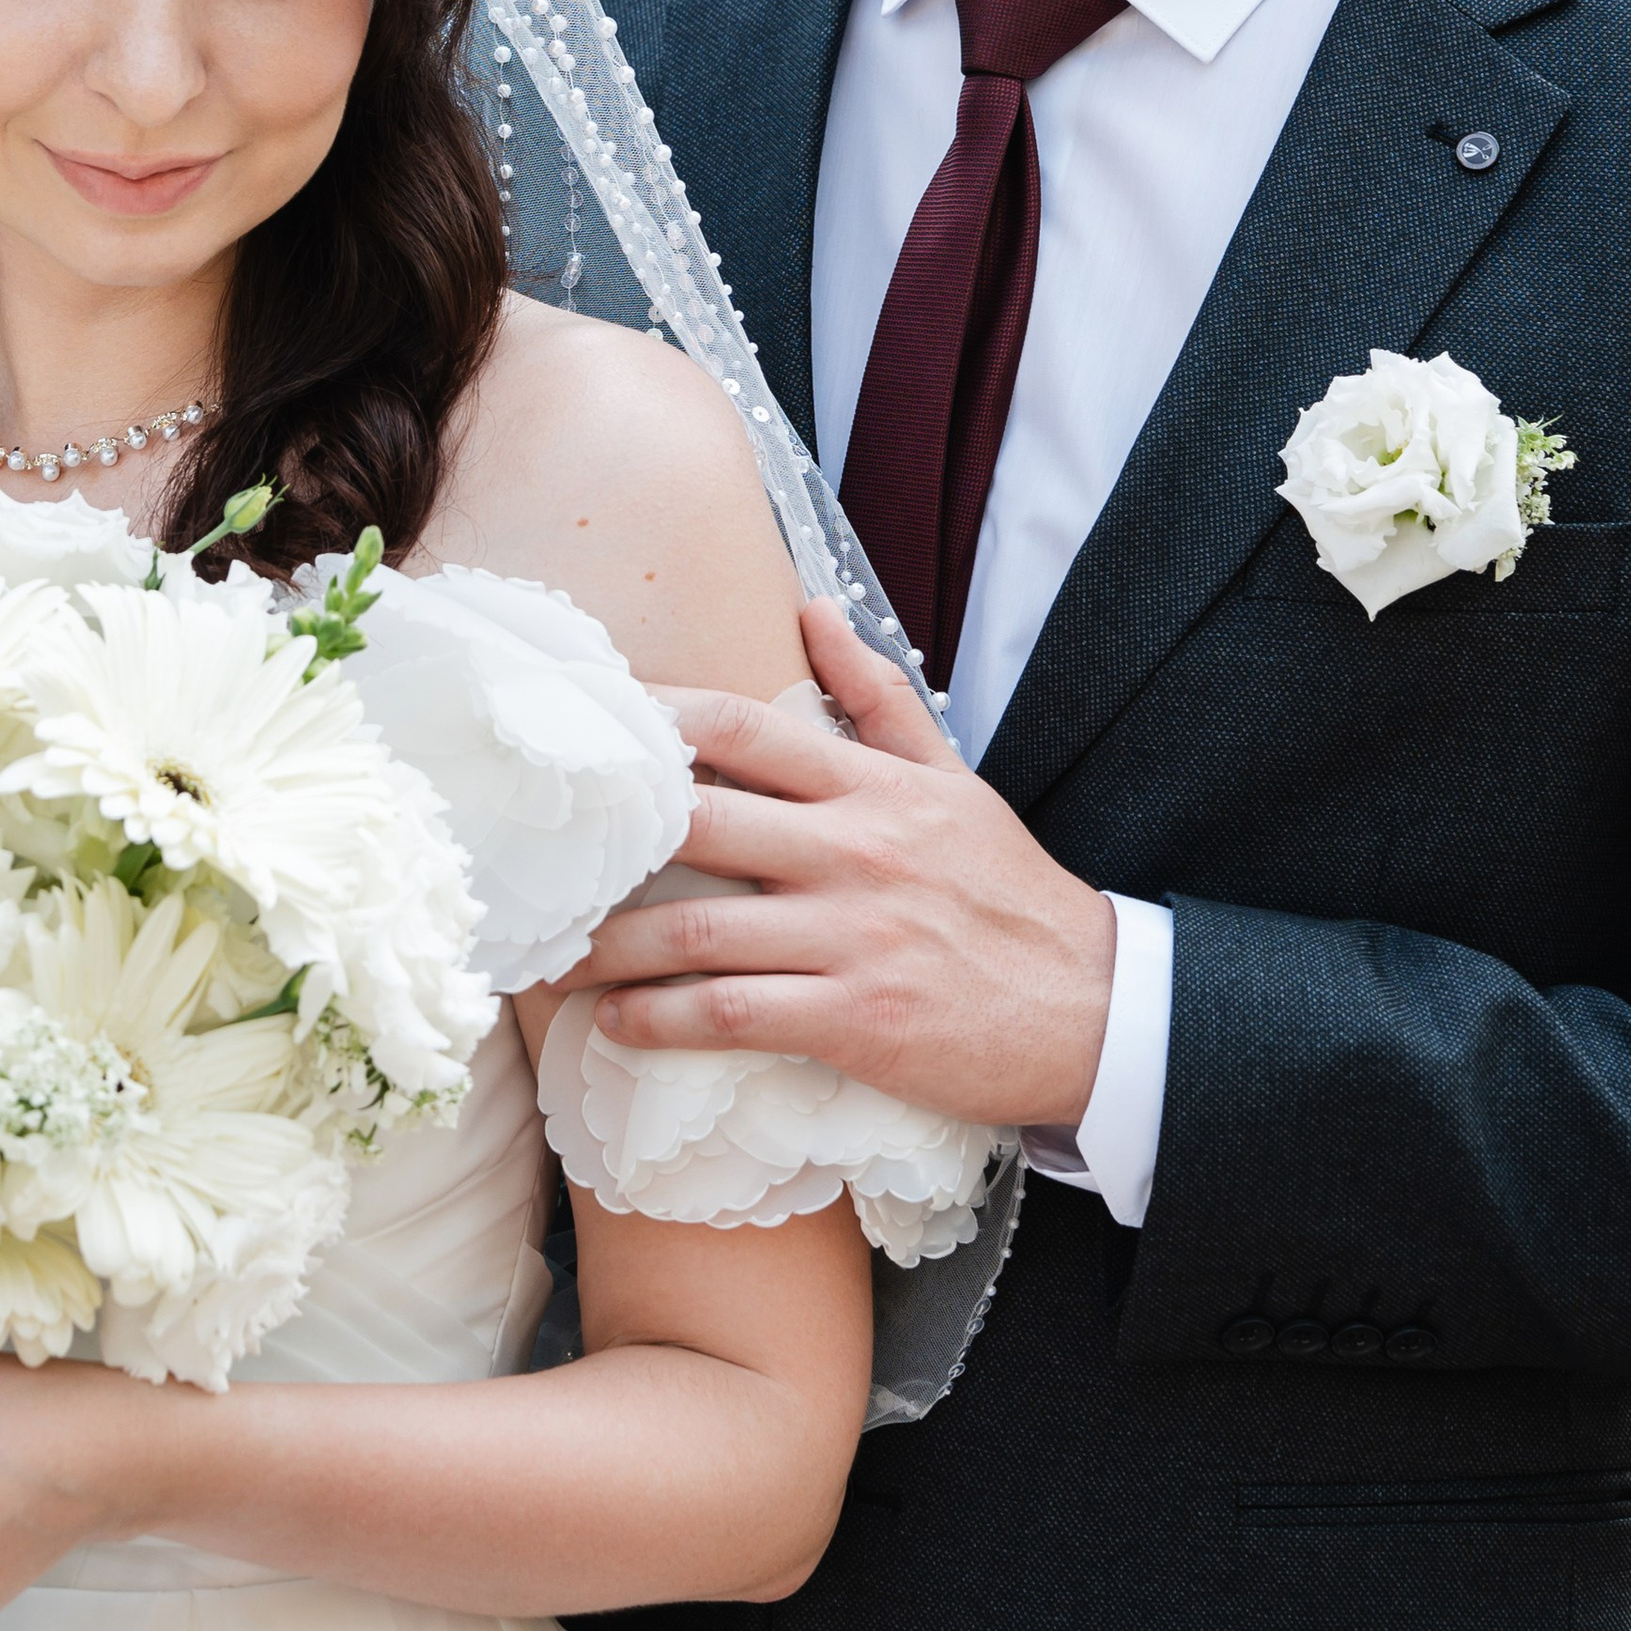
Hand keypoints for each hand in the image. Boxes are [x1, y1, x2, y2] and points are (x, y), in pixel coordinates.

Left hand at [572, 597, 1115, 1131]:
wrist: (1094, 1010)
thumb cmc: (1011, 895)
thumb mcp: (955, 779)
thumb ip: (878, 697)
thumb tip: (813, 607)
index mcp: (875, 786)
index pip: (745, 728)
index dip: (655, 719)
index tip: (586, 724)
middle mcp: (856, 850)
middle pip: (699, 822)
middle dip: (607, 838)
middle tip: (536, 850)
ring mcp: (853, 937)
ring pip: (697, 930)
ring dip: (609, 946)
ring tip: (552, 953)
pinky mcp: (855, 1020)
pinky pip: (731, 1014)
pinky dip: (660, 1019)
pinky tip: (615, 1023)